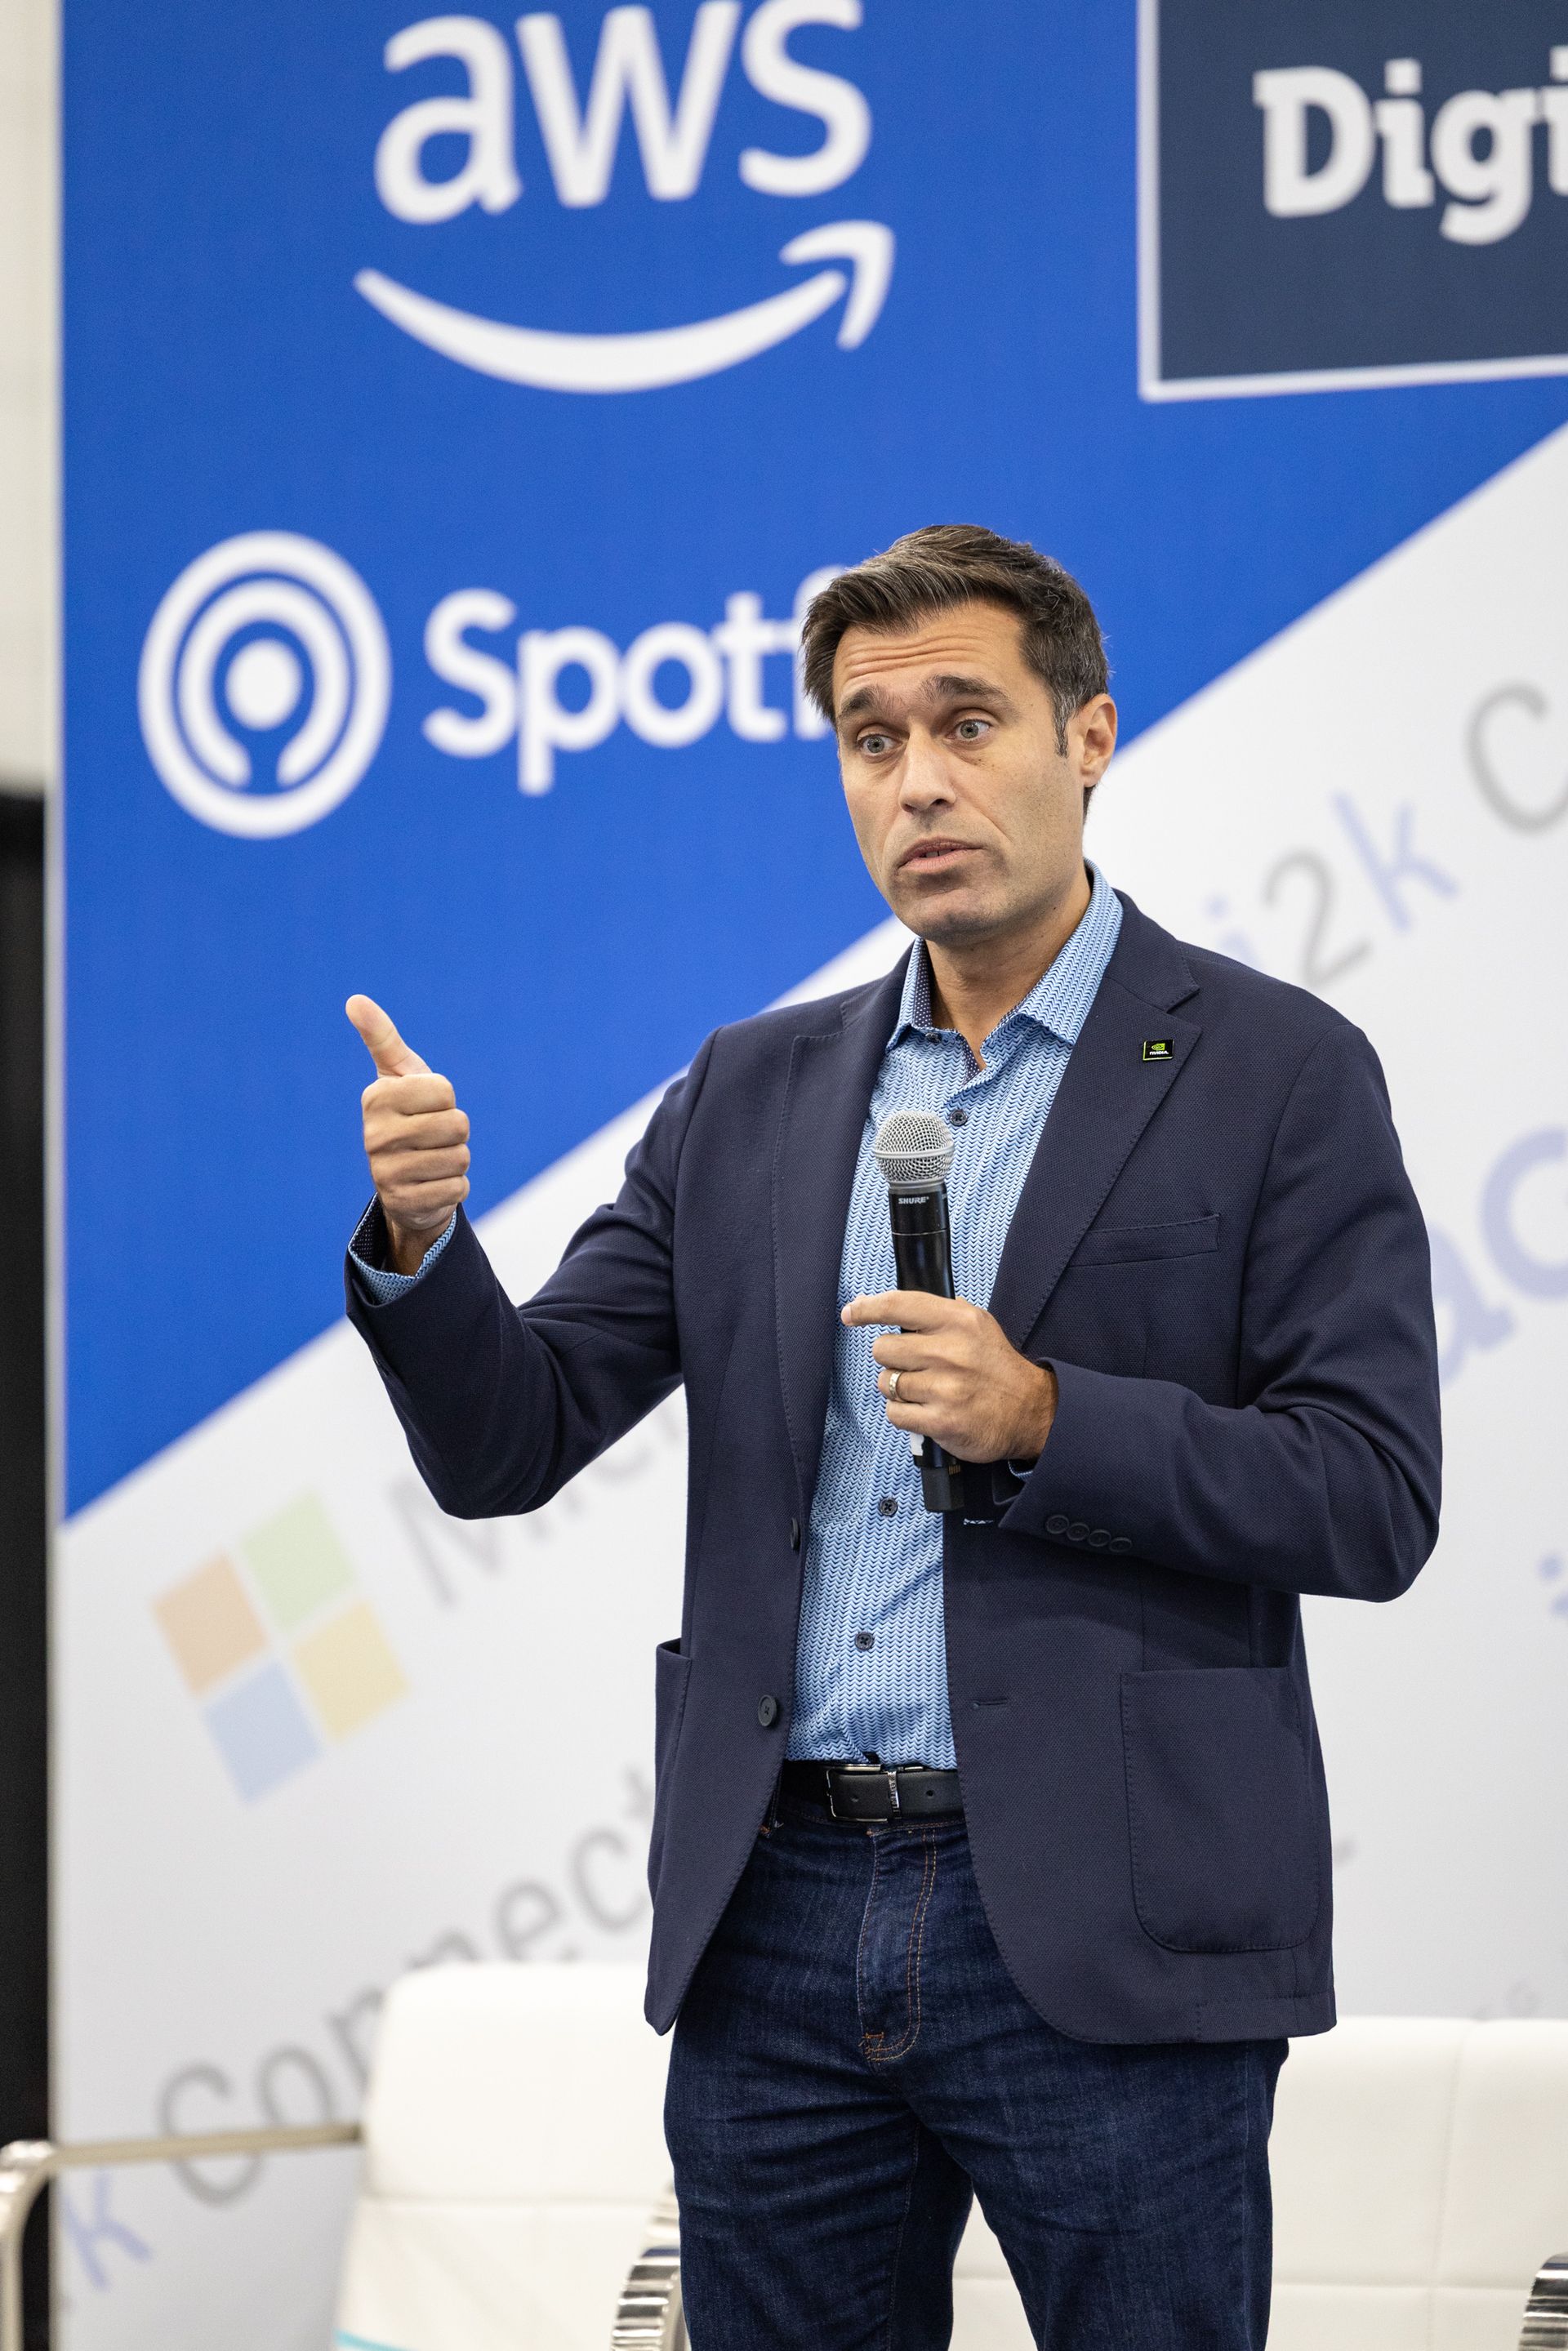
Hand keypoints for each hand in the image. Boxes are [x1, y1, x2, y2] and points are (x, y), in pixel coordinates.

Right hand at [346, 996, 469, 1275]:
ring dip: (457, 1159)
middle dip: (456, 1131)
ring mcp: (386, 1173)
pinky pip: (459, 1189)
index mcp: (375, 1099)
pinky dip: (454, 1186)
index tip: (425, 1107)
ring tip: (432, 1159)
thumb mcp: (397, 1075)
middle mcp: (373, 1136)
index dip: (446, 1099)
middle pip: (457, 1125)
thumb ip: (382, 1037)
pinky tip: (432, 1184)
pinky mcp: (404, 1204)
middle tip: (433, 1136)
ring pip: (461, 1158)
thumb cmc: (407, 1115)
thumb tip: (354, 999)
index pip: (445, 1091)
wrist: (403, 1180)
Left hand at [841, 1291, 1056, 1464]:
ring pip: (887, 1383)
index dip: (868, 1309)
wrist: (1030, 1411)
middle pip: (883, 1349)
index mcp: (958, 1320)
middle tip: (915, 1366)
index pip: (899, 1305)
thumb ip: (933, 1314)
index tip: (851, 1313)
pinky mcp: (941, 1421)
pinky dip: (904, 1413)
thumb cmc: (994, 1366)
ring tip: (925, 1390)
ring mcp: (945, 1388)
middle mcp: (951, 1351)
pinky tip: (925, 1410)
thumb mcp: (976, 1324)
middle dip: (892, 1359)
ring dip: (899, 1389)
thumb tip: (878, 1304)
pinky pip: (895, 1413)